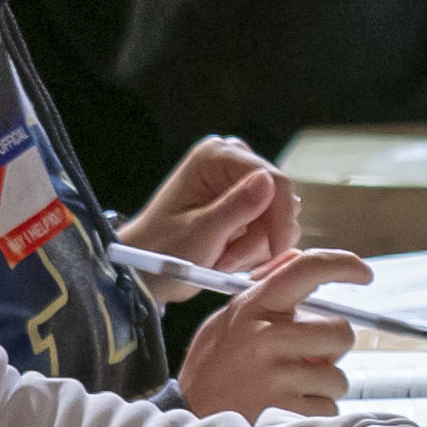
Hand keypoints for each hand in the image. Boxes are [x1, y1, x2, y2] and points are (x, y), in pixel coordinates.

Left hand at [119, 136, 298, 271]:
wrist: (144, 269)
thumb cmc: (161, 252)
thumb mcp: (198, 235)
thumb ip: (235, 208)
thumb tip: (269, 182)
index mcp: (215, 157)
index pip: (273, 179)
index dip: (282, 218)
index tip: (277, 251)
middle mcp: (230, 159)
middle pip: (278, 198)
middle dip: (261, 236)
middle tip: (228, 261)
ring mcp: (237, 179)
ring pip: (277, 214)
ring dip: (255, 245)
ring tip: (221, 259)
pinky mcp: (242, 198)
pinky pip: (269, 224)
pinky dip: (253, 246)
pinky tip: (227, 255)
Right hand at [172, 248, 360, 419]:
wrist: (182, 424)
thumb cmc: (210, 374)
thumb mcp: (225, 322)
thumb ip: (262, 291)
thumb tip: (298, 258)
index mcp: (253, 309)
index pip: (307, 269)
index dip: (343, 265)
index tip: (363, 272)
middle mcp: (267, 338)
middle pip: (340, 332)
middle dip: (331, 350)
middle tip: (306, 361)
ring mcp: (277, 376)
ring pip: (337, 377)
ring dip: (320, 387)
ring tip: (287, 391)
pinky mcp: (285, 411)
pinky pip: (328, 408)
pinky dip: (313, 413)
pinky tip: (285, 411)